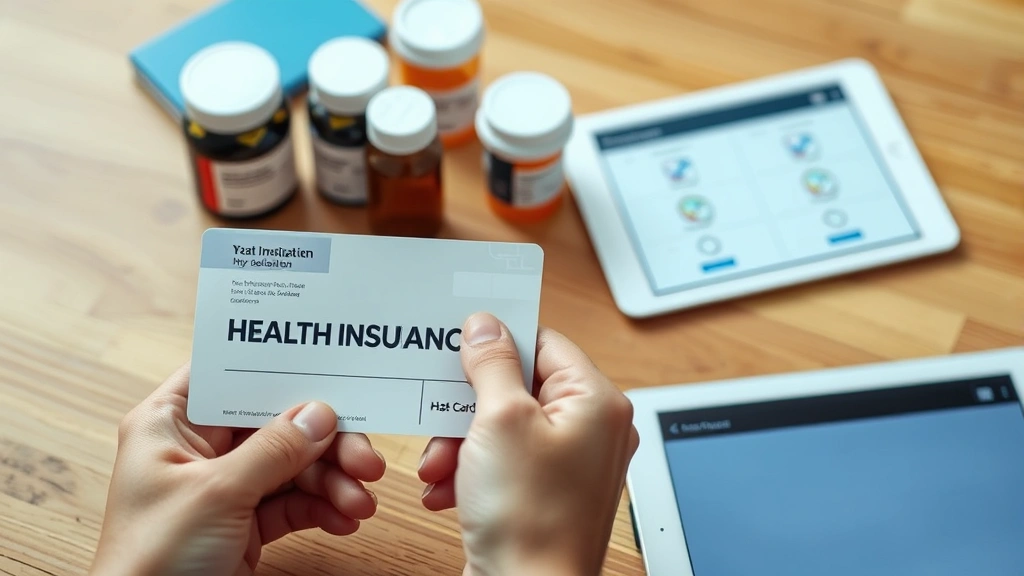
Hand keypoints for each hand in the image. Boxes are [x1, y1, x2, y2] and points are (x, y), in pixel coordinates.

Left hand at [90, 363, 385, 575]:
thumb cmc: (151, 562)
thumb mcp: (216, 495)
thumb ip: (273, 449)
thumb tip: (320, 413)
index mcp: (169, 423)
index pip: (230, 376)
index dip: (278, 369)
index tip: (330, 370)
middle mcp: (197, 448)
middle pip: (276, 423)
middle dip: (326, 442)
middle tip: (364, 460)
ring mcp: (223, 486)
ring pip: (293, 465)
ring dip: (332, 481)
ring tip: (360, 503)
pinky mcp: (243, 523)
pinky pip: (293, 502)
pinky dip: (322, 507)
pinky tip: (345, 518)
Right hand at [418, 314, 639, 575]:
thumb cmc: (530, 518)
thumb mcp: (500, 420)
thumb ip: (492, 363)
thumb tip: (486, 325)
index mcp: (597, 401)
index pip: (545, 342)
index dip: (499, 342)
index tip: (460, 344)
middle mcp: (592, 430)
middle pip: (519, 386)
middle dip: (469, 406)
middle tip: (442, 418)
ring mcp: (570, 465)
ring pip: (504, 426)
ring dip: (461, 442)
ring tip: (439, 466)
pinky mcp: (546, 493)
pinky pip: (504, 461)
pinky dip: (471, 470)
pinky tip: (446, 490)